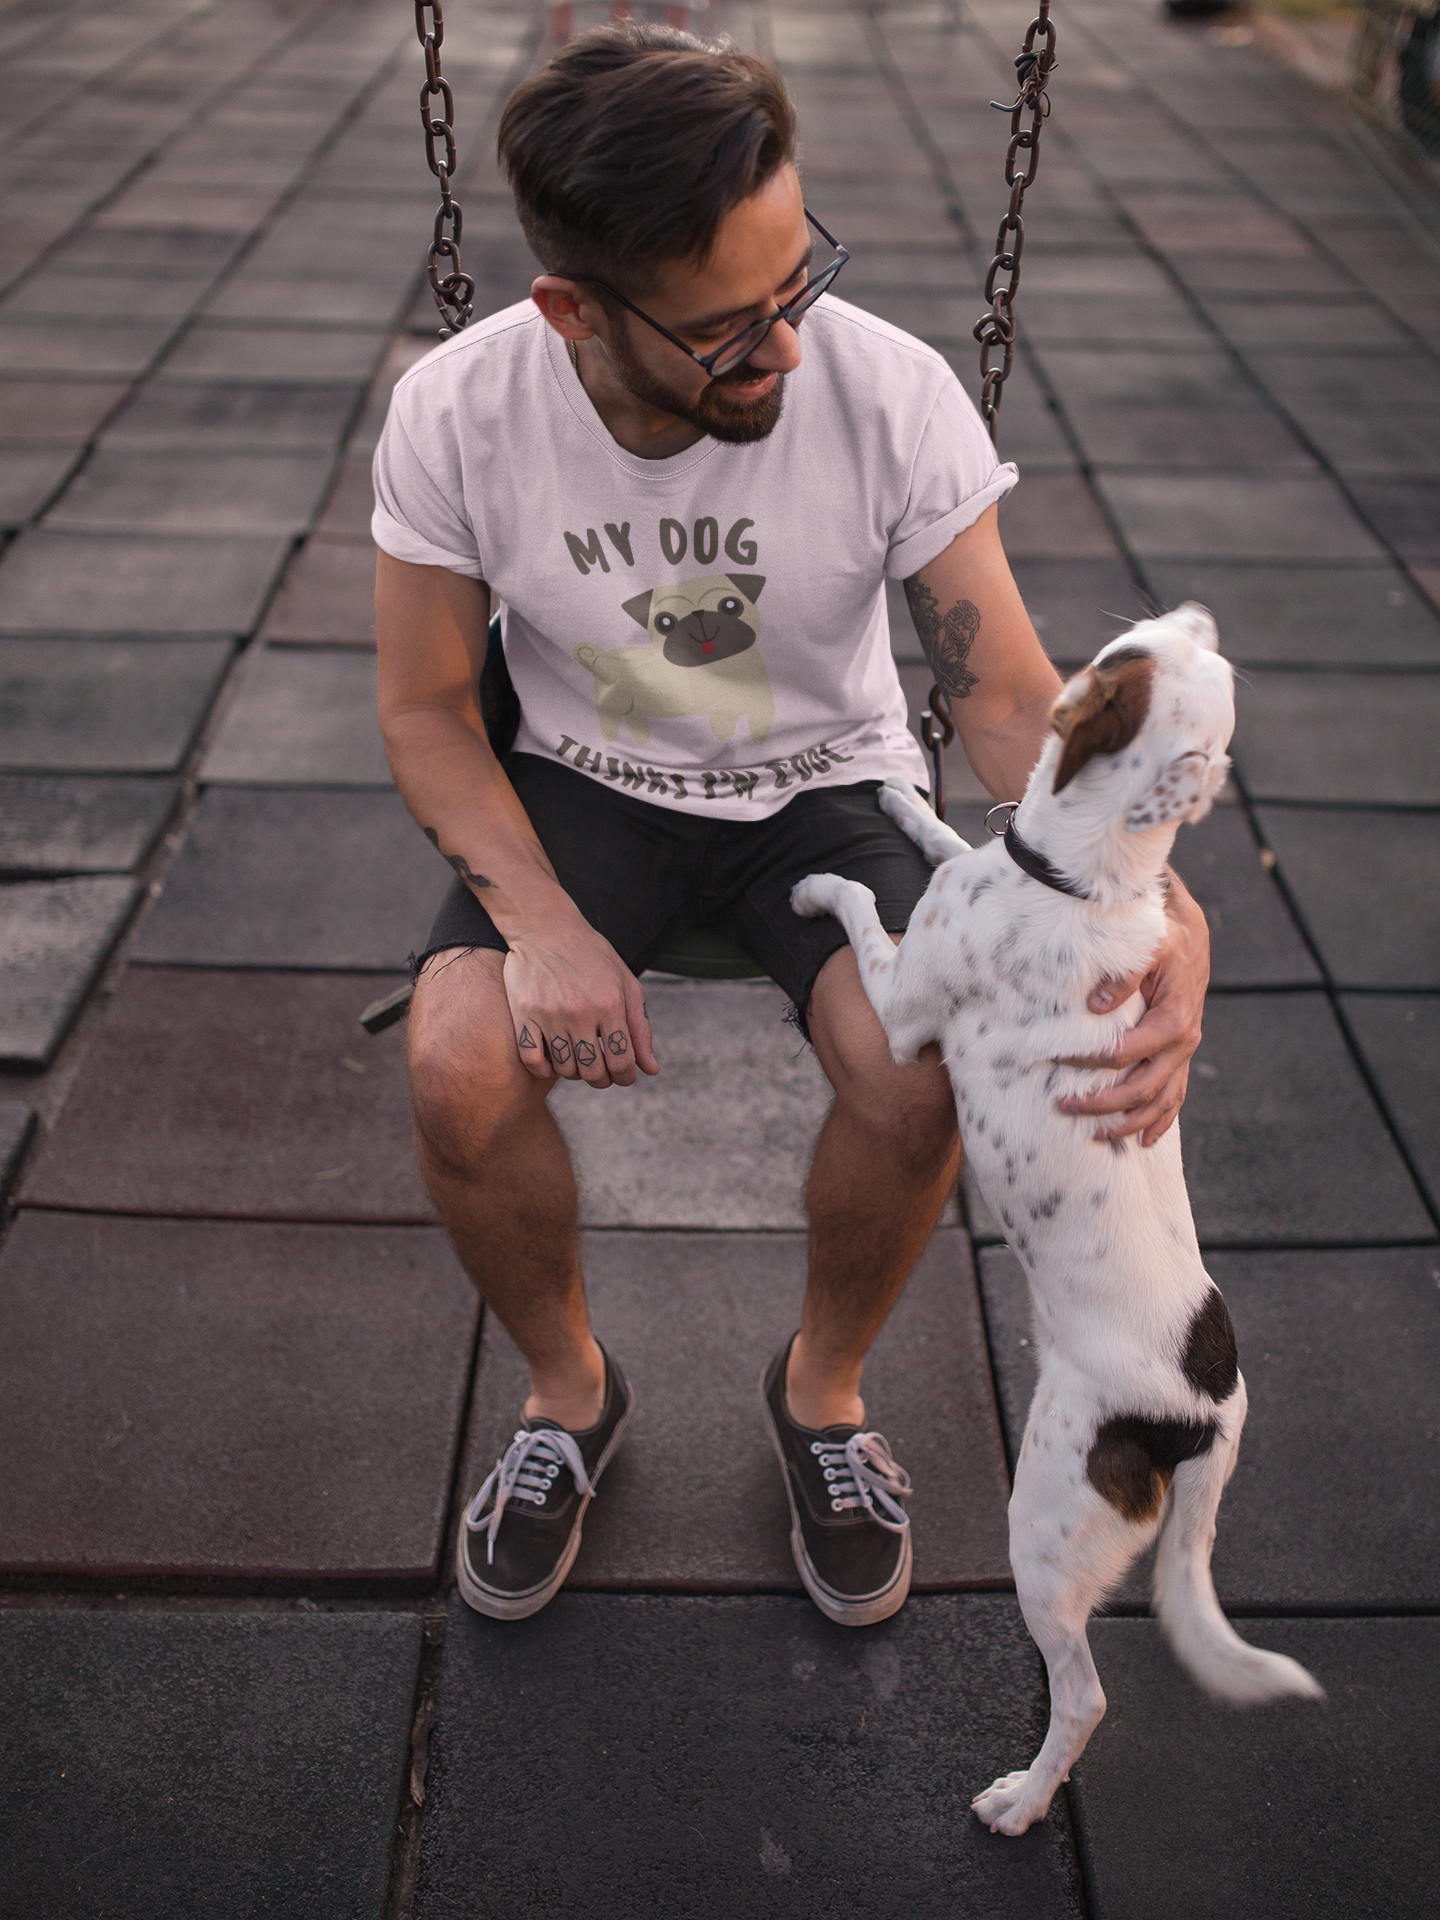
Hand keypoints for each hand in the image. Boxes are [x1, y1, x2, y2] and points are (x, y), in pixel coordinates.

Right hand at [502, 910, 657, 1088]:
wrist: (545, 927)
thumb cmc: (591, 955)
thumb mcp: (626, 983)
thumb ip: (640, 1027)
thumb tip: (651, 1069)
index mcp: (610, 1003)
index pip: (622, 1061)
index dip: (626, 1077)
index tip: (624, 1076)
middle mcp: (580, 1011)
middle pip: (593, 1071)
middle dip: (602, 1079)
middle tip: (601, 1071)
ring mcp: (549, 1014)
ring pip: (565, 1069)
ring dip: (575, 1073)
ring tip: (579, 1059)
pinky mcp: (523, 1014)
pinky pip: (533, 1060)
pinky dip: (544, 1070)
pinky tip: (554, 1060)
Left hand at [1057, 873, 1208, 1147]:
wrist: (1187, 930)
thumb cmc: (1160, 935)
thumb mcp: (1145, 944)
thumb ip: (1123, 973)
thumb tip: (1097, 1007)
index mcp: (1173, 1018)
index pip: (1125, 1051)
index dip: (1089, 1060)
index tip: (1055, 1060)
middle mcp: (1183, 1041)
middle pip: (1143, 1087)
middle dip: (1104, 1104)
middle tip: (1064, 1108)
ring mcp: (1184, 1052)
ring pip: (1161, 1101)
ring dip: (1130, 1122)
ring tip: (1096, 1135)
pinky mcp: (1181, 1055)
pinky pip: (1175, 1096)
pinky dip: (1160, 1121)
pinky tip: (1144, 1142)